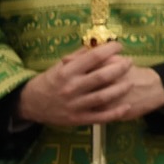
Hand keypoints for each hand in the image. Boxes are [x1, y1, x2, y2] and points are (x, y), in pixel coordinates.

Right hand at [16, 42, 163, 126]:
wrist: (31, 103)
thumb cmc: (50, 81)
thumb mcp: (60, 65)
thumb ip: (79, 56)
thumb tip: (98, 44)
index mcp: (68, 71)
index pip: (94, 57)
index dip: (110, 49)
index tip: (120, 46)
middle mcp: (72, 88)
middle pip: (103, 76)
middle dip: (120, 68)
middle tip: (129, 62)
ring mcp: (76, 105)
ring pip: (104, 96)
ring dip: (121, 88)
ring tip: (131, 81)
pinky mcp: (78, 119)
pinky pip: (101, 116)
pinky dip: (116, 112)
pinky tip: (127, 107)